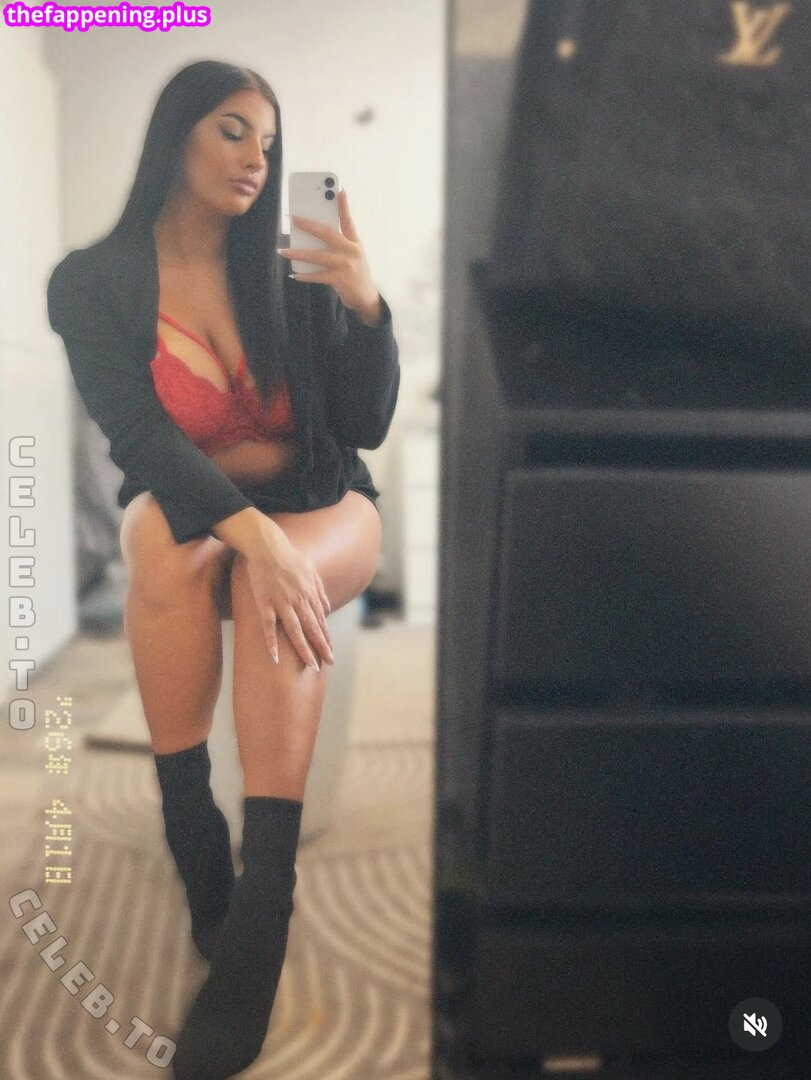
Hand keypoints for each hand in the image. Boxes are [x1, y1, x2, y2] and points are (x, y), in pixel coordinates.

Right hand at [244, 520, 334, 669]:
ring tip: (311, 665)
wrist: (267, 546)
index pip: (320, 620)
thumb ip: (319, 590)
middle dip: (322, 647)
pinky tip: (275, 657)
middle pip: (312, 628)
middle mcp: (299, 600)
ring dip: (304, 649)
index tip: (330, 651)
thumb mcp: (311, 570)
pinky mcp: (265, 603)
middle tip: (329, 663)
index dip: (326, 637)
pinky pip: (269, 626)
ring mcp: (282, 602)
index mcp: (310, 593)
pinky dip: (272, 642)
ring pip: (295, 630)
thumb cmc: (289, 556)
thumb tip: (327, 608)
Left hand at [278, 189, 381, 322]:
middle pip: (327, 234)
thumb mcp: (353, 255)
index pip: (348, 221)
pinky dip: (305, 276)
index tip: (339, 191)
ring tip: (284, 251)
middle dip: (309, 225)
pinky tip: (294, 275)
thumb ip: (339, 244)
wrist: (366, 298)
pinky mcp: (339, 280)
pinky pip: (317, 276)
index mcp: (355, 243)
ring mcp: (345, 265)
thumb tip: (314, 236)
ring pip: (317, 256)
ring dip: (298, 253)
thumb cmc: (356, 274)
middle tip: (293, 218)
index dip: (344, 206)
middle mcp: (351, 251)